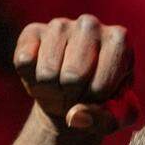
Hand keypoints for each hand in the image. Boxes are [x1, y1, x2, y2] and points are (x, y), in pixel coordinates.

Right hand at [13, 15, 138, 134]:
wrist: (73, 97)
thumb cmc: (102, 103)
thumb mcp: (114, 118)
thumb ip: (104, 120)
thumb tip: (74, 116)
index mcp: (119, 39)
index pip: (101, 85)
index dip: (95, 102)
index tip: (99, 95)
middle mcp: (91, 24)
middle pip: (73, 76)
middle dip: (72, 95)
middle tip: (77, 92)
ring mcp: (60, 24)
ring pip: (47, 71)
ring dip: (51, 89)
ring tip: (62, 85)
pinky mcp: (33, 30)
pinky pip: (24, 61)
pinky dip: (31, 78)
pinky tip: (43, 73)